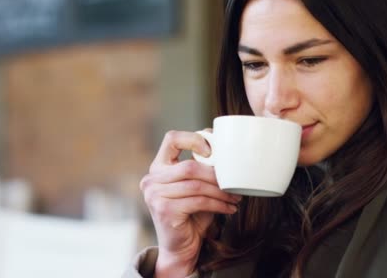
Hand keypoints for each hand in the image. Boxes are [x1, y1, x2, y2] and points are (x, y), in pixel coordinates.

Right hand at [140, 130, 240, 277]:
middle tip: (234, 183)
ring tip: (235, 197)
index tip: (212, 151)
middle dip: (216, 175)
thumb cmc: (191, 214)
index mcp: (158, 167)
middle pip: (189, 166)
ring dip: (221, 192)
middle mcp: (151, 179)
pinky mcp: (164, 210)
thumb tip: (226, 148)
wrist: (179, 248)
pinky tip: (229, 208)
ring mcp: (155, 194)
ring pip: (196, 185)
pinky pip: (198, 201)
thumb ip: (202, 168)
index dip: (193, 139)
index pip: (171, 139)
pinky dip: (218, 204)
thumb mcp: (195, 187)